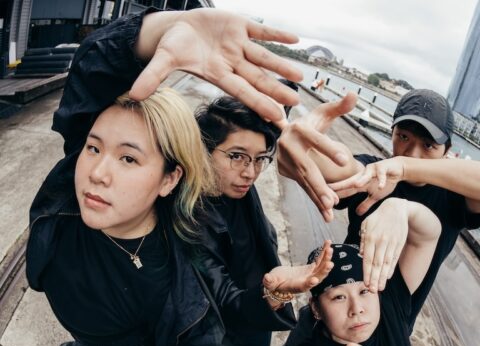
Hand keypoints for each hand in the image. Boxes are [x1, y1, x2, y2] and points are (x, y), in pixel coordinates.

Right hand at [132, 9, 302, 121]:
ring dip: (281, 65)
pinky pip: (261, 31)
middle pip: (258, 79)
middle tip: (295, 102)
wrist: (178, 28)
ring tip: (300, 76)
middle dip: (276, 90)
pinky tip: (294, 39)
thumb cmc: (172, 46)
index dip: (259, 104)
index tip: (276, 117)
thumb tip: (135, 95)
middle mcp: (232, 63)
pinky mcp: (239, 25)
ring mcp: (237, 45)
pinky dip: (276, 34)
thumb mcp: (163, 60)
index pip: (242, 92)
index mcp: (218, 74)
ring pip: (264, 57)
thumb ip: (153, 77)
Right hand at [263, 240, 332, 292]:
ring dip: (326, 259)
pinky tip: (328, 244)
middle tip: (329, 263)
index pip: (304, 286)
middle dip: (323, 271)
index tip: (315, 280)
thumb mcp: (271, 282)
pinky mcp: (312, 269)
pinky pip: (320, 261)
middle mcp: (306, 282)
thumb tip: (266, 278)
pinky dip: (324, 253)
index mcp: (296, 287)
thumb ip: (269, 281)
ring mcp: (311, 275)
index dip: (309, 284)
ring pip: (321, 268)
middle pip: (317, 277)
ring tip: (329, 249)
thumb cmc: (274, 283)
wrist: (281, 282)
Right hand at [276, 93, 357, 220]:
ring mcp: (284, 161)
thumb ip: (339, 106)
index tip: (345, 161)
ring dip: (317, 197)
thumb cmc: (311, 122)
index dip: (329, 149)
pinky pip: (303, 187)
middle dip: (319, 185)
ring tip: (330, 211)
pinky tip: (325, 213)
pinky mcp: (285, 172)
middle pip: (306, 167)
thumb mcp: (323, 113)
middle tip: (333, 200)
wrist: (286, 133)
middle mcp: (288, 145)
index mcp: (299, 128)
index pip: (316, 139)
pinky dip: (314, 200)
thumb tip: (354, 95)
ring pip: (304, 181)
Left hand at [329, 157, 404, 214]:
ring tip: (356, 185)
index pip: (345, 189)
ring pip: (366, 175)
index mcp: (359, 182)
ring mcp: (373, 170)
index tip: (324, 198)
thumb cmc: (384, 182)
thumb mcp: (375, 196)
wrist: (397, 169)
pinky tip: (381, 186)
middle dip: (340, 185)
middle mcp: (363, 175)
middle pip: (350, 181)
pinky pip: (382, 175)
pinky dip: (382, 180)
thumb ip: (366, 204)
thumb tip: (357, 214)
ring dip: (361, 180)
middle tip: (330, 189)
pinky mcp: (384, 168)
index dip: (336, 194)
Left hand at [360, 198, 408, 291]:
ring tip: (380, 287)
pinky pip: (394, 258)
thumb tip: (361, 254)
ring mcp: (391, 243)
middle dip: (374, 278)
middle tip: (373, 291)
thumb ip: (363, 239)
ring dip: (383, 277)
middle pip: (377, 264)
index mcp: (370, 237)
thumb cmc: (377, 218)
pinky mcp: (399, 243)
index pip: (367, 259)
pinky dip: (391, 268)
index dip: (367, 272)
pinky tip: (388, 277)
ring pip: (386, 263)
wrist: (396, 208)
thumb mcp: (366, 224)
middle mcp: (381, 242)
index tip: (365, 283)